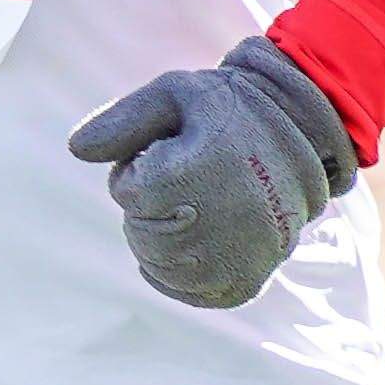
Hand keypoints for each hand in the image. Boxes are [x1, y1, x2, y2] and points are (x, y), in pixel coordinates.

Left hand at [66, 37, 363, 310]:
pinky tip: (195, 242)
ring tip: (202, 202)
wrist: (309, 135)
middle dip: (152, 204)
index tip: (179, 151)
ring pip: (157, 263)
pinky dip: (180, 273)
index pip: (127, 188)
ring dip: (164, 236)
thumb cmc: (234, 109)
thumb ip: (123, 117)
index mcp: (187, 177)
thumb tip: (75, 149)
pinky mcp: (246, 281)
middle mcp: (211, 227)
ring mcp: (233, 260)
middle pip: (138, 230)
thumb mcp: (178, 92)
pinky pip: (189, 292)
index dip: (145, 166)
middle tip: (193, 177)